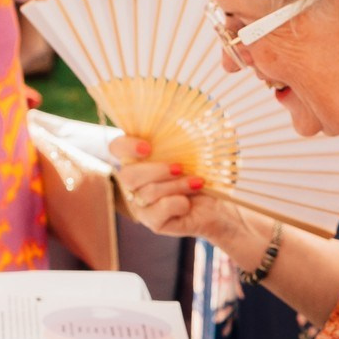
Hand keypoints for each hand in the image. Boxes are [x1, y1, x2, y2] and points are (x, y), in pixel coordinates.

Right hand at [111, 137, 246, 246]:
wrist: (222, 205)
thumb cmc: (206, 173)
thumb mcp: (196, 149)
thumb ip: (183, 134)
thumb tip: (182, 116)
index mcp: (139, 159)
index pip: (117, 148)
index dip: (126, 146)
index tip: (148, 147)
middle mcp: (134, 183)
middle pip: (128, 175)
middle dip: (157, 170)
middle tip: (180, 167)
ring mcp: (141, 204)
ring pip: (148, 192)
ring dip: (178, 185)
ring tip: (198, 183)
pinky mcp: (153, 222)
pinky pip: (159, 210)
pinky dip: (179, 203)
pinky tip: (189, 202)